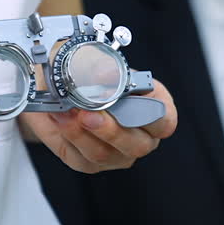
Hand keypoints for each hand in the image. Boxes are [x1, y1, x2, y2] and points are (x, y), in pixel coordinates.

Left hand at [19, 79, 177, 172]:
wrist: (59, 87)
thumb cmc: (89, 73)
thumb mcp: (98, 61)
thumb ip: (104, 67)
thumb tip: (105, 74)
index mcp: (155, 109)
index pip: (164, 122)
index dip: (149, 115)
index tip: (125, 101)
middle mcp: (141, 136)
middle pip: (137, 145)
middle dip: (110, 129)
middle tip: (88, 113)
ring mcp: (117, 153)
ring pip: (104, 154)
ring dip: (80, 132)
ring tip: (66, 112)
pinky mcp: (90, 163)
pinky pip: (80, 158)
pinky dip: (67, 137)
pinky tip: (59, 118)